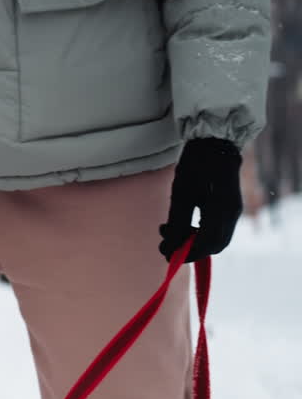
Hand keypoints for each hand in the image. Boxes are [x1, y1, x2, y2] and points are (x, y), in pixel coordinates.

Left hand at [159, 138, 243, 262]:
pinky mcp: (230, 207)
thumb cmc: (196, 165)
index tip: (166, 254)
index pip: (207, 245)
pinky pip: (216, 228)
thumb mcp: (180, 195)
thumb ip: (177, 224)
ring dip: (191, 240)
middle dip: (189, 249)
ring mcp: (233, 210)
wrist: (214, 143)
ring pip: (215, 238)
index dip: (187, 254)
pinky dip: (198, 231)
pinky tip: (179, 222)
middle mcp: (232, 213)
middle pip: (213, 245)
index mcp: (222, 210)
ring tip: (166, 229)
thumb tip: (169, 250)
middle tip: (165, 242)